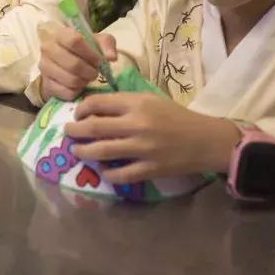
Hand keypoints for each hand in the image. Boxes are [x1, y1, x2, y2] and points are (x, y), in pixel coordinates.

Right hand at [37, 24, 117, 101]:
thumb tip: (111, 58)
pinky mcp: (46, 84)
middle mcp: (48, 48)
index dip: (91, 53)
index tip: (99, 61)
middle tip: (95, 73)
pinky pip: (67, 92)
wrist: (65, 61)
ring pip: (71, 80)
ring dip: (84, 82)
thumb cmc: (84, 49)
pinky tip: (79, 86)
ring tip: (87, 78)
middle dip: (90, 71)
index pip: (74, 40)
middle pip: (73, 64)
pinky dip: (77, 91)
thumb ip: (107, 45)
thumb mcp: (98, 42)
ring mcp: (45, 67)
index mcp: (60, 34)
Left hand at [64, 92, 239, 182]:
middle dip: (74, 131)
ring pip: (101, 151)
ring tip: (77, 151)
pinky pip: (120, 174)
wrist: (206, 139)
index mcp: (137, 103)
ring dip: (83, 152)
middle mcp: (137, 124)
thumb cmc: (176, 116)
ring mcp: (143, 148)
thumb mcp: (150, 99)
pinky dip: (108, 174)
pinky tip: (104, 170)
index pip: (97, 103)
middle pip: (93, 127)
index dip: (81, 109)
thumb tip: (94, 108)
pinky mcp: (150, 169)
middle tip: (68, 133)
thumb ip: (124, 102)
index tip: (77, 114)